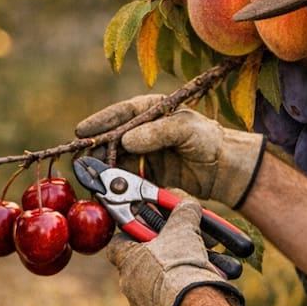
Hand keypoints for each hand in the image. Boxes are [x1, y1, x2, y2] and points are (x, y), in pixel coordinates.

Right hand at [75, 95, 265, 207]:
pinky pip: (125, 180)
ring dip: (103, 172)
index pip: (120, 114)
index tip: (83, 131)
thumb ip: (157, 133)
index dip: (100, 122)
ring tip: (94, 180)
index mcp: (149, 112)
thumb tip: (127, 140)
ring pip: (114, 161)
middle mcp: (140, 132)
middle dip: (96, 151)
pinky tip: (107, 193)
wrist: (223, 169)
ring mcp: (141, 155)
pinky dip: (116, 187)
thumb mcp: (186, 129)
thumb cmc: (207, 140)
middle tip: (84, 162)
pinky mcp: (144, 175)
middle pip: (111, 140)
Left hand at [106, 198, 244, 305]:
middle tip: (188, 238)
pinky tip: (209, 277)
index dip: (134, 229)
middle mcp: (131, 284)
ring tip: (206, 257)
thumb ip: (183, 212)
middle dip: (167, 247)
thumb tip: (187, 203)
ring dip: (182, 266)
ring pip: (162, 278)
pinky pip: (174, 296)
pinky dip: (189, 286)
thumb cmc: (180, 267)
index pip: (118, 241)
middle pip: (145, 258)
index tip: (151, 224)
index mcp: (127, 260)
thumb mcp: (184, 230)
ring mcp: (145, 303)